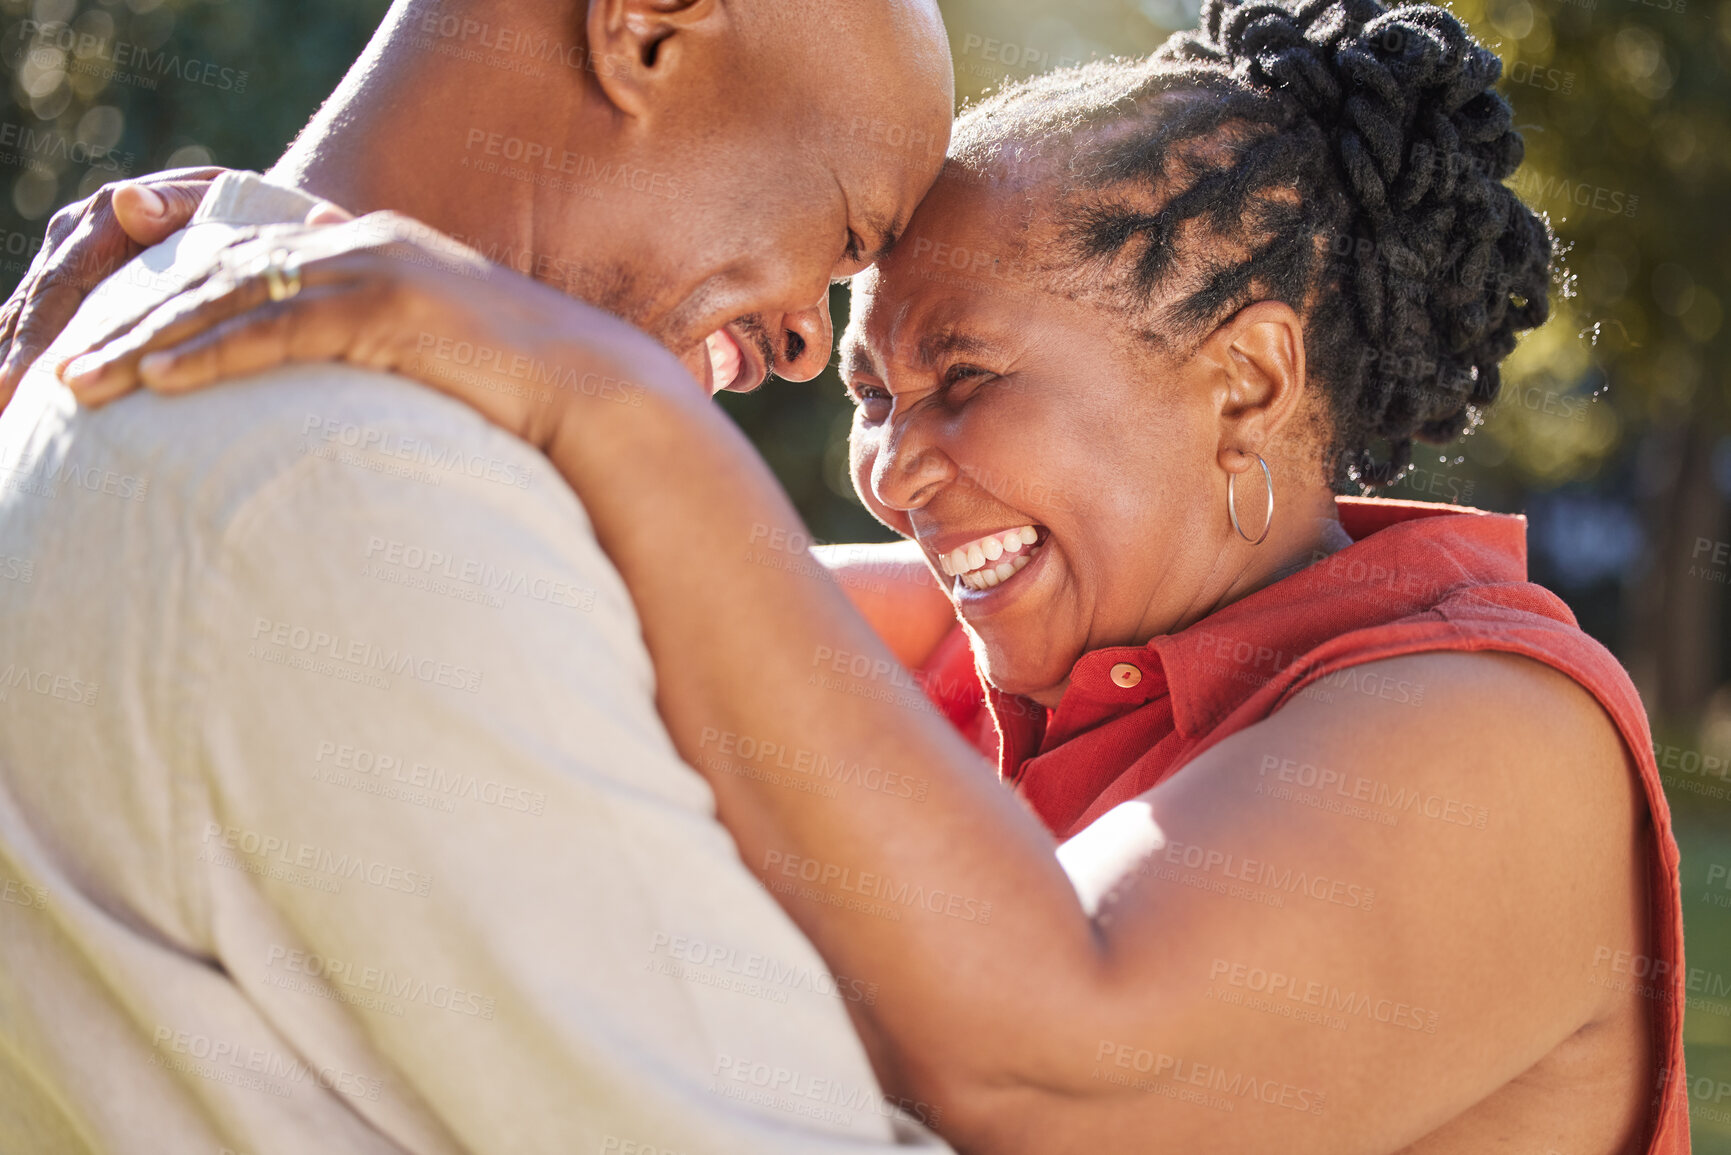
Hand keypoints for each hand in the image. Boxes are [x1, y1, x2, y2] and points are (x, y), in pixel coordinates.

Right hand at [0, 167, 225, 410]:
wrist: (239, 209)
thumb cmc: (239, 213)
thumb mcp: (216, 202)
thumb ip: (173, 203)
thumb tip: (127, 199)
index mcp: (104, 217)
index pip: (62, 284)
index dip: (40, 336)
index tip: (28, 383)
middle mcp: (75, 235)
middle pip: (34, 307)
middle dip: (14, 361)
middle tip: (3, 411)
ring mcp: (67, 259)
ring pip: (25, 316)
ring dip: (9, 362)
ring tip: (2, 412)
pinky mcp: (72, 283)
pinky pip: (36, 323)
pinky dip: (21, 357)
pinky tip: (12, 399)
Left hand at [58, 211, 685, 450]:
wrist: (596, 392)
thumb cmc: (520, 392)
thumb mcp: (437, 360)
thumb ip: (379, 359)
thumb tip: (337, 413)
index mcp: (372, 249)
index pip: (247, 263)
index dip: (176, 299)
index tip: (124, 341)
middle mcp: (363, 244)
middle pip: (221, 276)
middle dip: (138, 322)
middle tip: (76, 367)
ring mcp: (375, 269)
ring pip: (232, 298)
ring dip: (150, 342)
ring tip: (88, 382)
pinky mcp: (387, 309)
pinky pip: (276, 330)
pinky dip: (211, 355)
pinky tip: (158, 381)